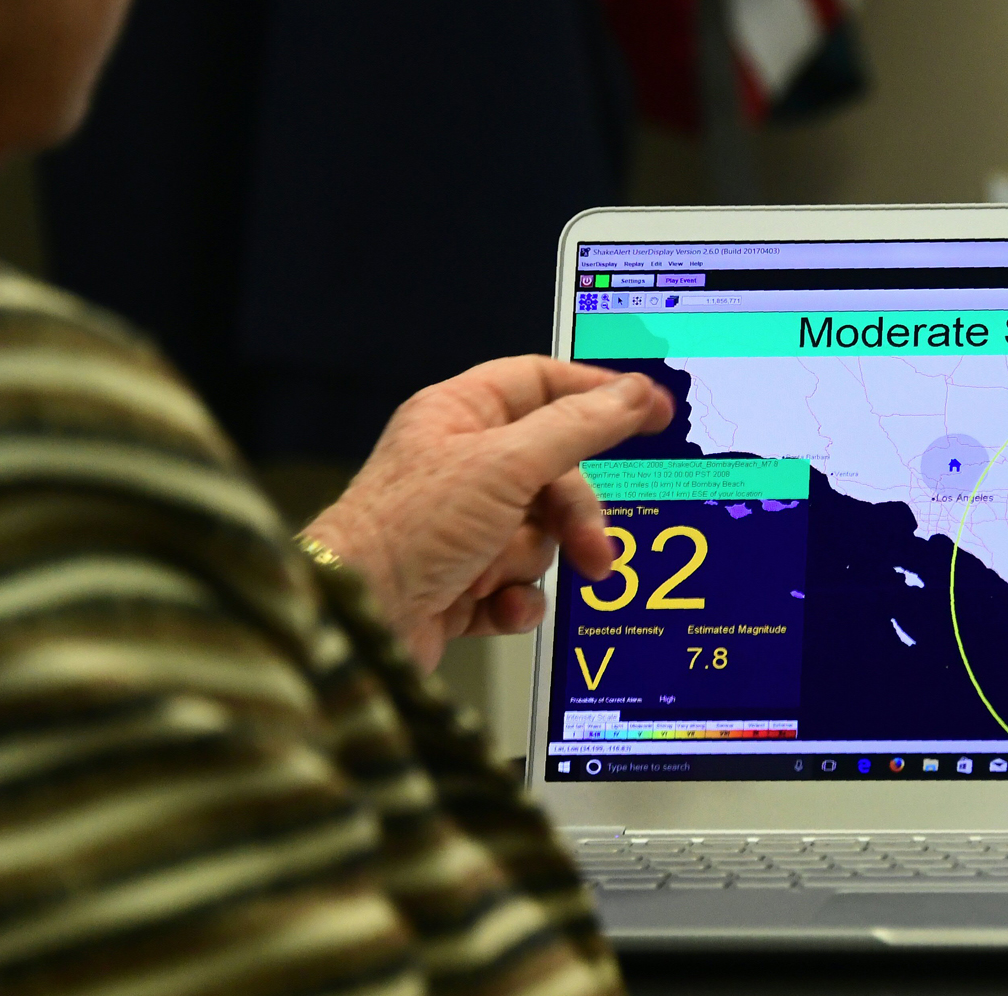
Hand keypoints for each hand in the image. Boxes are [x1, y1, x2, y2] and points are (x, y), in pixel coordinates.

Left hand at [303, 356, 673, 670]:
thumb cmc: (404, 532)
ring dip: (533, 562)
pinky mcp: (461, 581)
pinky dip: (515, 599)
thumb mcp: (506, 465)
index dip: (599, 395)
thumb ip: (579, 427)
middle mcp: (460, 466)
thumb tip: (632, 393)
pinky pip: (519, 584)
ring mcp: (461, 526)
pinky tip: (493, 605)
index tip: (652, 412)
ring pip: (541, 535)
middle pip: (555, 473)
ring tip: (509, 579)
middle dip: (575, 516)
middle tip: (594, 546)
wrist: (355, 623)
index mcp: (459, 416)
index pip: (543, 384)